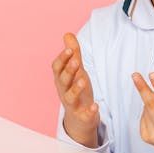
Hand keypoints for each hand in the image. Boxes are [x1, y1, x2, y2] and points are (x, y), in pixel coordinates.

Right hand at [51, 33, 98, 147]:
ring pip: (70, 97)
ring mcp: (72, 105)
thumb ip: (74, 54)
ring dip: (75, 88)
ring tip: (83, 80)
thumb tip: (67, 34)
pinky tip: (95, 105)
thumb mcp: (77, 71)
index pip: (57, 68)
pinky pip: (84, 114)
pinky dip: (89, 110)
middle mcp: (64, 91)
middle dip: (68, 70)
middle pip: (63, 80)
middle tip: (76, 61)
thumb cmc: (76, 90)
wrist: (79, 119)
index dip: (62, 59)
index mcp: (62, 79)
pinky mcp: (82, 116)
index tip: (68, 49)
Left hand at [133, 72, 153, 152]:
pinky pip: (144, 116)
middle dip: (144, 88)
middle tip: (135, 75)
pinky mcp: (146, 137)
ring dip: (148, 94)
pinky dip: (148, 107)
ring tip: (143, 80)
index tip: (153, 75)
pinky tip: (153, 102)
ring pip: (148, 109)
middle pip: (153, 105)